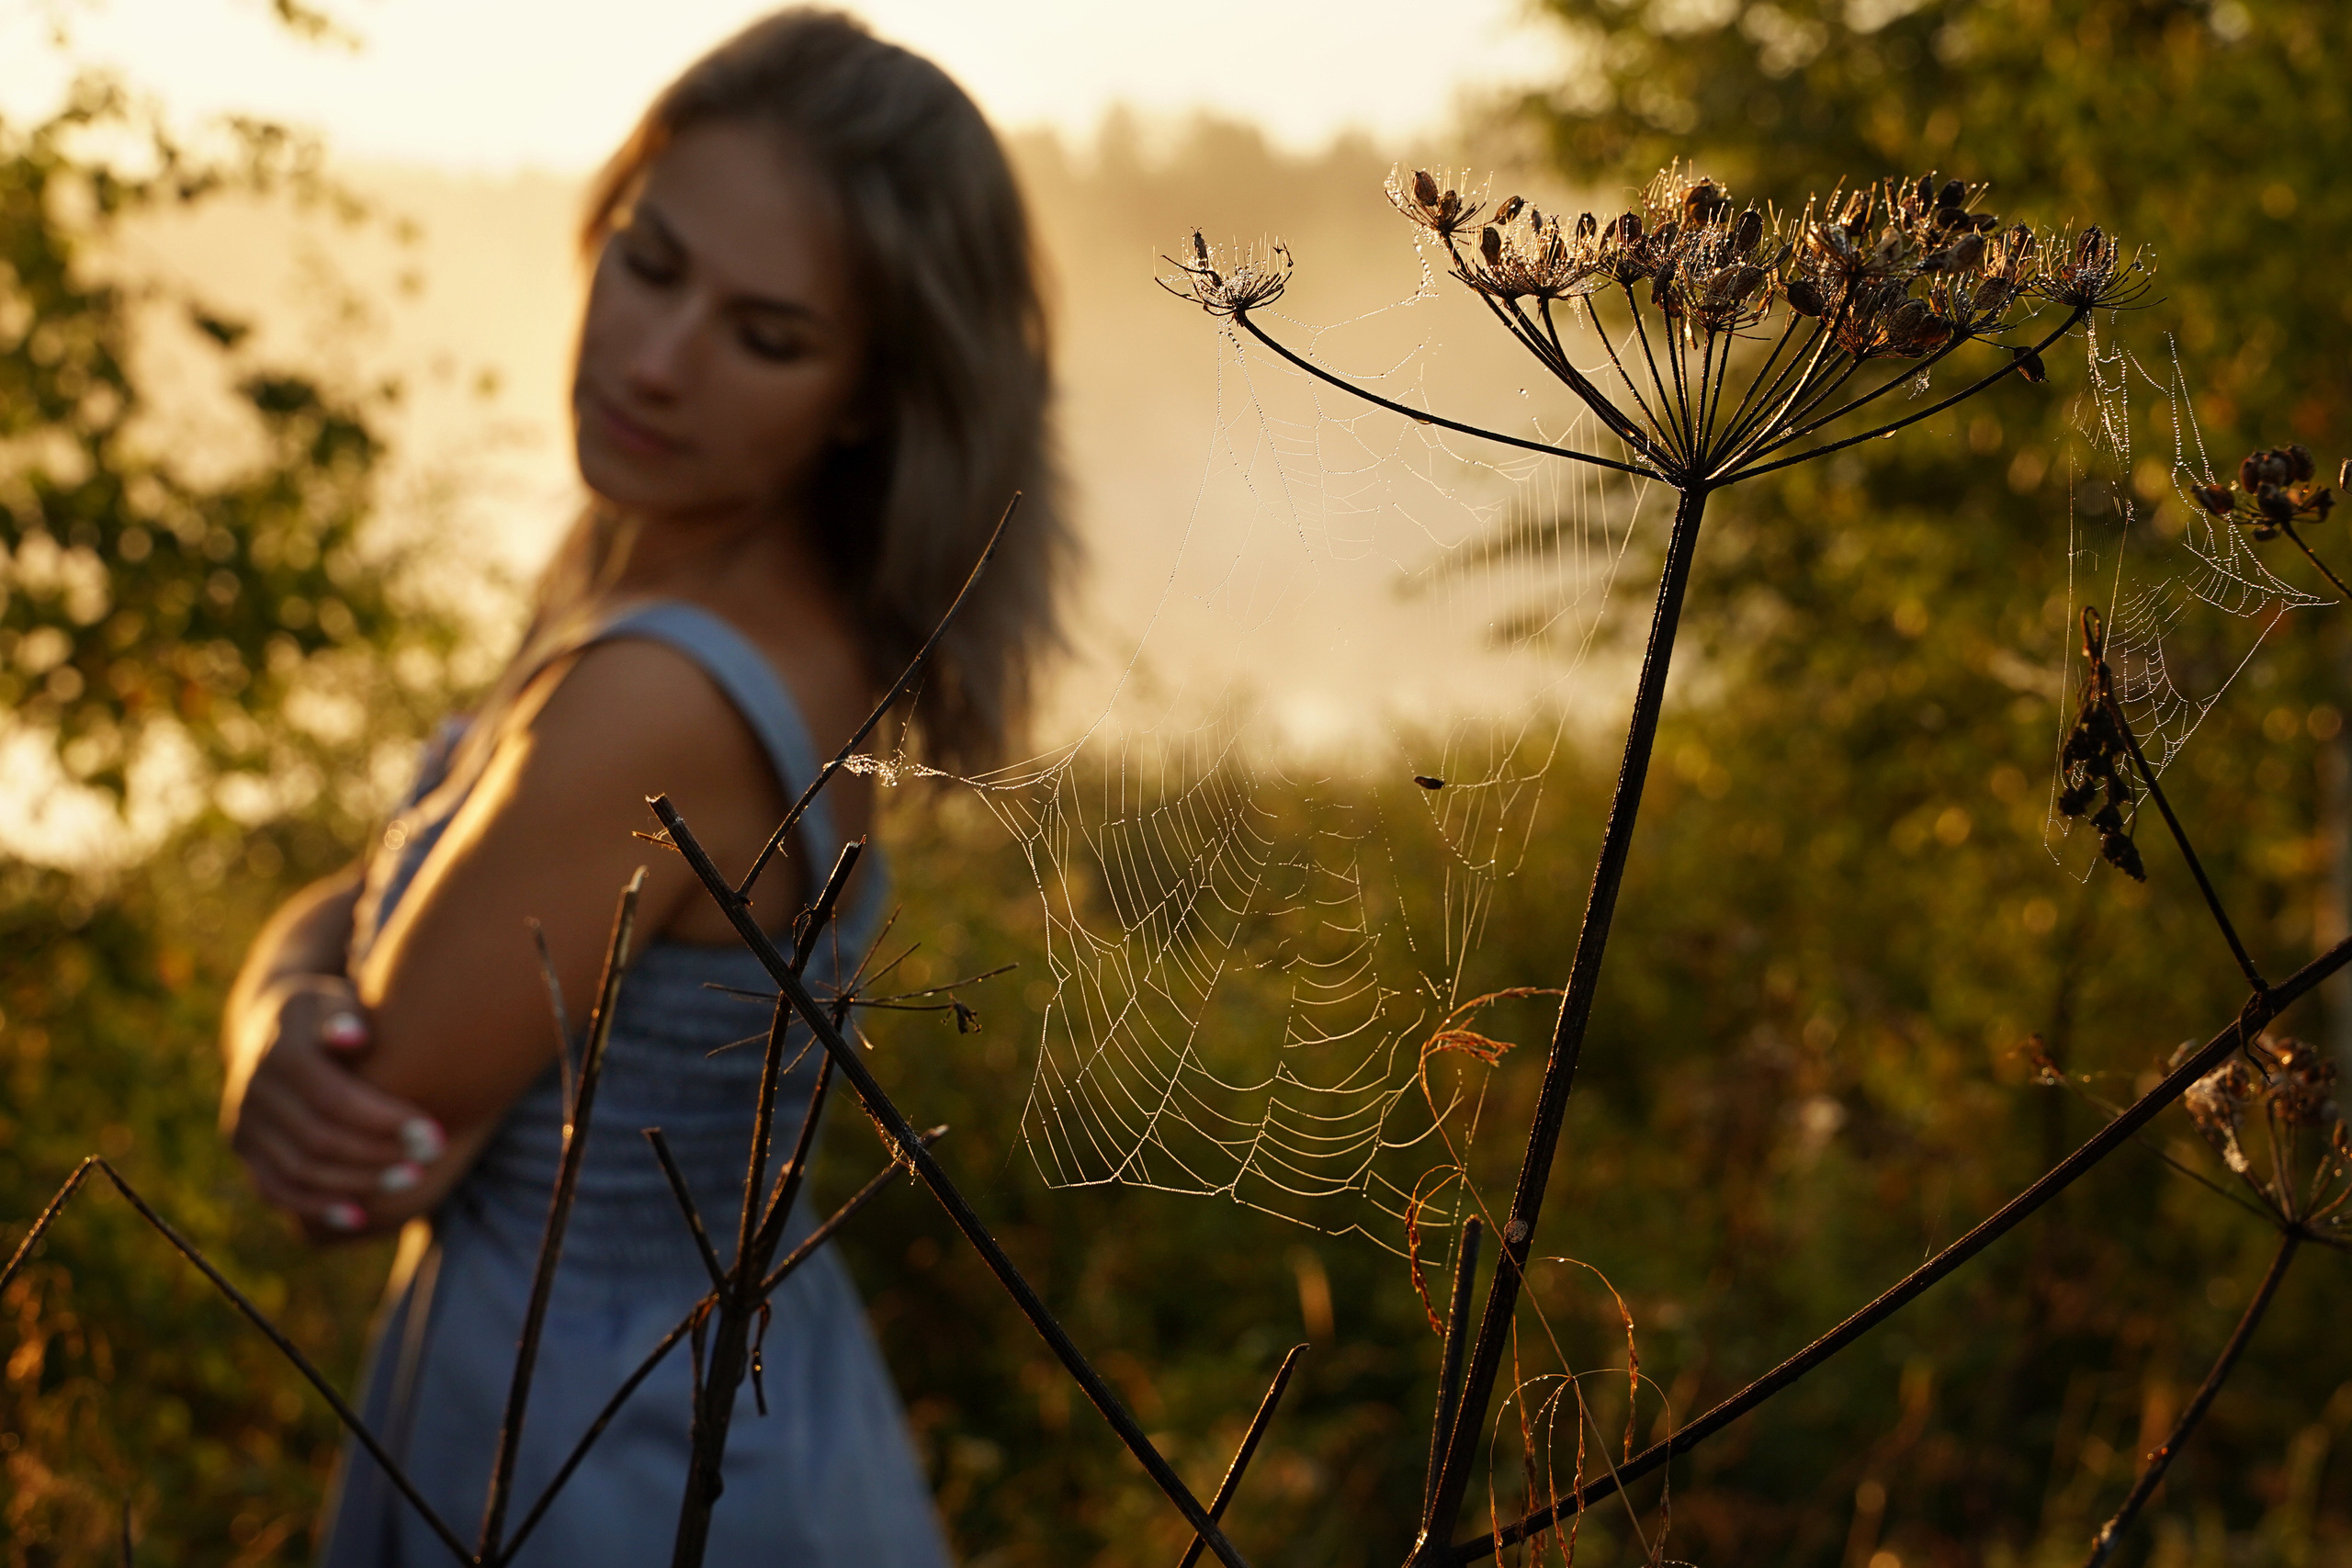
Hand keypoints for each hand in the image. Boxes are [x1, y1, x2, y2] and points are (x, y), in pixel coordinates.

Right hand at [221, 974, 448, 1239]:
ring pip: (300, 1169)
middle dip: (379, 1155)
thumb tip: (354, 1035)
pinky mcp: (245, 1150)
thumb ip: (346, 1015)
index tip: (435, 1134)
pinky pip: (276, 1189)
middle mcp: (253, 1089)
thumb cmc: (332, 1013)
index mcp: (280, 1049)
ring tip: (409, 1181)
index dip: (385, 1120)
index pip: (334, 1097)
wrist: (278, 1027)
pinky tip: (359, 1216)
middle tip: (430, 1160)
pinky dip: (318, 1206)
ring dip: (358, 1183)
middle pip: (318, 1138)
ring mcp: (243, 1123)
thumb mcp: (337, 1000)